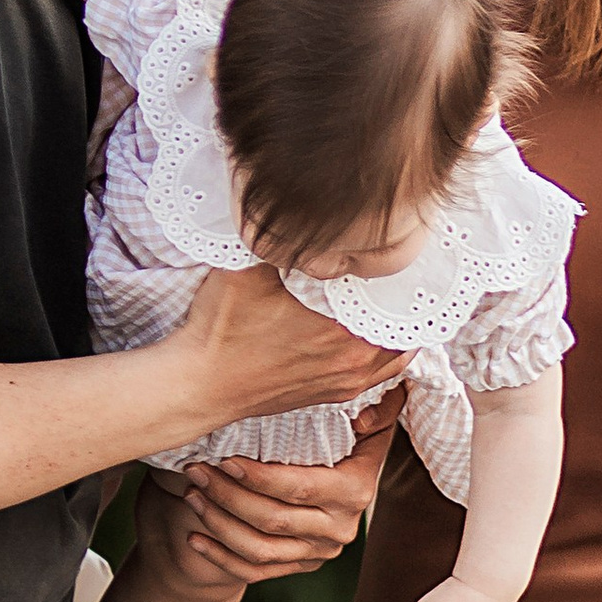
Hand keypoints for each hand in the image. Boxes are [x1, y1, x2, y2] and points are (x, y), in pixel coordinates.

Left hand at [168, 441, 387, 584]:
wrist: (352, 478)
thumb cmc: (353, 435)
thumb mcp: (370, 419)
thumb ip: (375, 410)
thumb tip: (358, 421)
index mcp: (354, 490)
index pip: (299, 488)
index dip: (258, 477)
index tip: (224, 458)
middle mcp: (339, 528)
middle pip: (273, 519)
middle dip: (227, 495)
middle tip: (196, 470)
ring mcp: (319, 551)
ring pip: (260, 549)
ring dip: (219, 524)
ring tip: (191, 495)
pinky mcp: (301, 565)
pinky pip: (256, 571)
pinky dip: (221, 558)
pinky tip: (193, 538)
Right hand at [178, 262, 406, 427]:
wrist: (199, 385)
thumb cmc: (221, 331)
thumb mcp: (248, 269)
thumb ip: (283, 242)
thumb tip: (303, 208)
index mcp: (343, 331)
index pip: (398, 297)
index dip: (402, 269)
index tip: (398, 247)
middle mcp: (354, 362)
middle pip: (403, 323)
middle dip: (401, 295)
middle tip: (398, 266)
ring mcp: (346, 381)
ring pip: (397, 350)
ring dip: (395, 323)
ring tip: (390, 295)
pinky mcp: (334, 394)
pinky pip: (379, 372)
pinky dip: (384, 350)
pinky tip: (372, 329)